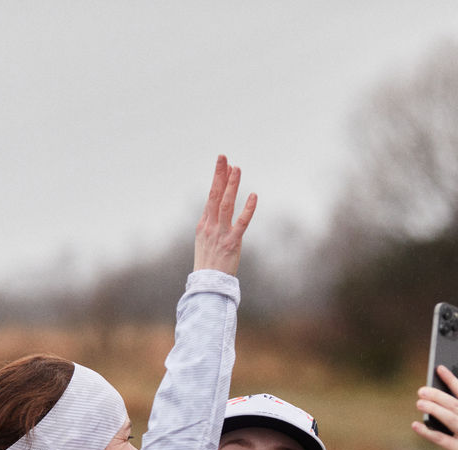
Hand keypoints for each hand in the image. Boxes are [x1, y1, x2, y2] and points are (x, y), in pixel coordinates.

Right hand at [193, 154, 256, 275]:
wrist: (207, 285)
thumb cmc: (208, 265)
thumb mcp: (205, 242)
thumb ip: (211, 226)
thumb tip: (215, 213)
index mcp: (204, 225)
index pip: (210, 197)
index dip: (218, 180)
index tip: (223, 164)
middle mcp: (210, 226)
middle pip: (214, 195)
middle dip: (219, 175)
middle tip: (224, 157)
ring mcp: (220, 234)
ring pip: (225, 204)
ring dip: (231, 185)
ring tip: (236, 168)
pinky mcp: (232, 243)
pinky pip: (241, 223)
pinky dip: (247, 209)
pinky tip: (253, 195)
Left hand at [412, 367, 457, 449]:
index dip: (452, 380)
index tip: (439, 368)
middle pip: (457, 406)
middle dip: (438, 396)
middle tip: (421, 390)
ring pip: (451, 420)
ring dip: (433, 410)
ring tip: (419, 403)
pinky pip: (441, 440)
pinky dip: (427, 432)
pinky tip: (415, 425)